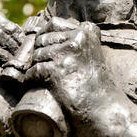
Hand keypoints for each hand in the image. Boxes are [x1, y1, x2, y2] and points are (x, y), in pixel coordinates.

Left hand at [9, 17, 110, 136]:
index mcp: (86, 33)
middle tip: (41, 67)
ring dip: (34, 66)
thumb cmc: (99, 87)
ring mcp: (66, 55)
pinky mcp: (57, 71)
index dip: (44, 34)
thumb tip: (65, 35)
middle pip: (42, 40)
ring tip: (39, 77)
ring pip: (37, 55)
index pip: (53, 23)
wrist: (106, 113)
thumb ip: (85, 42)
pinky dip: (30, 78)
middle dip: (38, 53)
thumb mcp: (96, 55)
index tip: (42, 46)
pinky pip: (34, 70)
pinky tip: (33, 84)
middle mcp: (76, 40)